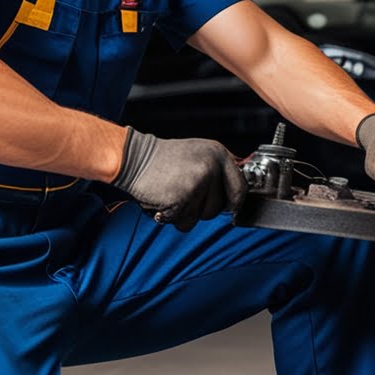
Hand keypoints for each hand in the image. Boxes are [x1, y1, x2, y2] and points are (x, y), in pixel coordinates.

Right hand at [109, 129, 247, 230]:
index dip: (234, 201)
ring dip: (187, 214)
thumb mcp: (197, 154)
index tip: (229, 208)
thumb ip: (217, 170)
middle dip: (204, 209)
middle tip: (186, 194)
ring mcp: (198, 182)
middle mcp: (211, 166)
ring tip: (173, 194)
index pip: (240, 186)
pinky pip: (185, 222)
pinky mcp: (183, 197)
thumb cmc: (162, 159)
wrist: (134, 158)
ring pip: (202, 217)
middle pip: (220, 207)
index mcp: (218, 153)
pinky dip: (173, 217)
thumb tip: (236, 194)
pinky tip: (164, 199)